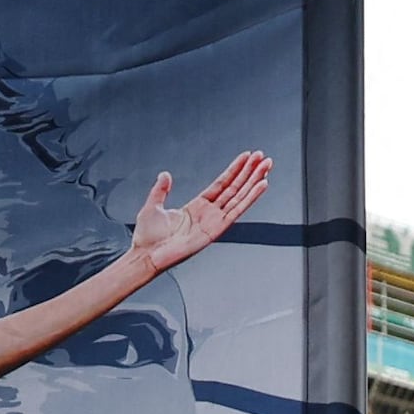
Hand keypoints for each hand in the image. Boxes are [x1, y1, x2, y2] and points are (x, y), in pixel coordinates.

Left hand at [113, 152, 278, 282]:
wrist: (146, 256)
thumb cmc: (148, 238)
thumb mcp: (153, 206)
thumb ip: (161, 190)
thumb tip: (165, 174)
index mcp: (196, 207)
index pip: (221, 184)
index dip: (234, 170)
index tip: (246, 158)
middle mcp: (208, 214)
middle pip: (235, 189)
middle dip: (249, 172)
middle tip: (263, 157)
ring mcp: (213, 222)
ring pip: (239, 197)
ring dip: (254, 181)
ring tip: (267, 166)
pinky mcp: (216, 231)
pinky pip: (237, 212)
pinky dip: (250, 199)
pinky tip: (261, 186)